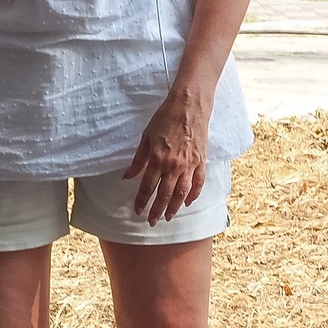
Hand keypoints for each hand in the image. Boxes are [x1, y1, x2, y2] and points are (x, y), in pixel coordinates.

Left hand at [123, 86, 209, 223]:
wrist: (189, 105)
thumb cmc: (165, 118)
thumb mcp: (146, 137)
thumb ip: (138, 160)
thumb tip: (127, 176)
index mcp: (158, 159)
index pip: (148, 187)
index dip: (142, 201)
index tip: (137, 211)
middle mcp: (174, 165)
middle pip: (164, 194)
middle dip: (157, 210)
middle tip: (152, 222)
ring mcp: (190, 164)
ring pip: (182, 193)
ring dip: (174, 207)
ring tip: (168, 216)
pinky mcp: (201, 160)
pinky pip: (199, 182)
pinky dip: (194, 195)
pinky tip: (188, 202)